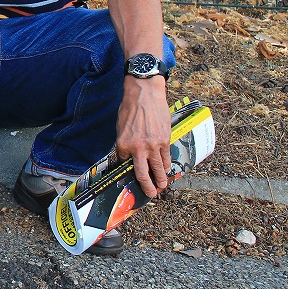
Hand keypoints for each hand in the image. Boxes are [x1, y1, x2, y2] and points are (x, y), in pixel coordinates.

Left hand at [116, 77, 171, 197]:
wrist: (144, 94)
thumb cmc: (130, 108)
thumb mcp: (120, 127)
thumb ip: (124, 143)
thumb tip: (127, 156)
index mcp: (123, 145)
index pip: (125, 165)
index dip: (128, 174)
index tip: (131, 182)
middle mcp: (137, 148)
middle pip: (142, 175)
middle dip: (147, 188)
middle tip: (150, 194)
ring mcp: (152, 146)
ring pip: (158, 170)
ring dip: (161, 181)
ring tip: (162, 187)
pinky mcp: (164, 141)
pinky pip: (166, 159)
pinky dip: (167, 167)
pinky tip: (167, 171)